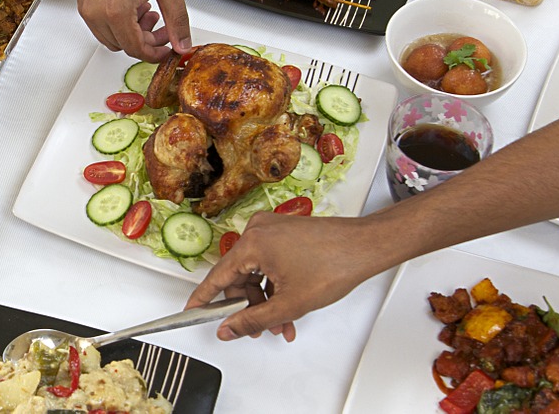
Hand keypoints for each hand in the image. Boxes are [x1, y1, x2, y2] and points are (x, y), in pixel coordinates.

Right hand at [68, 0, 190, 61]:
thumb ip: (177, 16)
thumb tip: (182, 42)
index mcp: (116, 11)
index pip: (137, 49)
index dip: (156, 52)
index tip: (167, 47)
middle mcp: (97, 15)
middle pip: (125, 47)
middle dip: (147, 41)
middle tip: (162, 25)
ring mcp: (87, 12)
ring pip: (113, 41)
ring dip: (133, 33)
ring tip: (147, 10)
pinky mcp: (83, 6)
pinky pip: (103, 29)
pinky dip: (120, 25)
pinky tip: (132, 6)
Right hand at [185, 212, 386, 341]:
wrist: (366, 247)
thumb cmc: (335, 264)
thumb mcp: (289, 303)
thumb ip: (252, 320)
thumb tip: (229, 329)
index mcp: (253, 243)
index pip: (217, 276)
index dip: (204, 298)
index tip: (192, 310)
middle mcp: (258, 230)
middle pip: (238, 276)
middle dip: (248, 307)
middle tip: (255, 327)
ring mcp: (272, 229)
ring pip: (255, 272)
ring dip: (264, 300)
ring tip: (279, 323)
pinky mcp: (284, 232)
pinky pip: (268, 262)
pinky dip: (274, 285)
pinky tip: (286, 307)